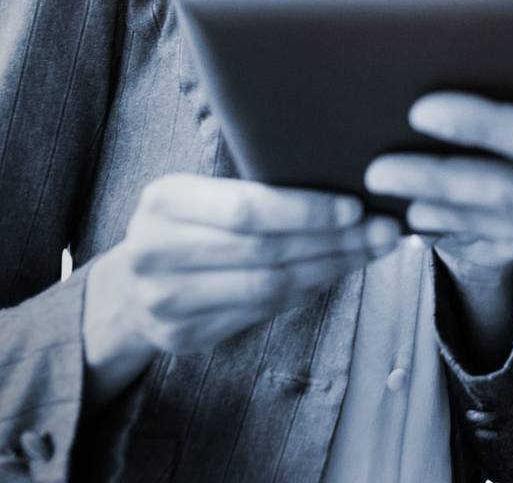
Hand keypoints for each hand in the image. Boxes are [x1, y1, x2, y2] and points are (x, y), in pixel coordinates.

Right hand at [83, 174, 395, 403]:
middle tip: (385, 230)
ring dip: (331, 269)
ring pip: (268, 288)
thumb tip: (342, 176)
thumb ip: (250, 188)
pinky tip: (337, 272)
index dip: (305, 210)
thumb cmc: (186, 223)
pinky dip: (307, 291)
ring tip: (373, 250)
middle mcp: (156, 253)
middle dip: (334, 241)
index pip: (247, 209)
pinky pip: (261, 313)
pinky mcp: (182, 338)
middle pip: (265, 251)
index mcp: (165, 202)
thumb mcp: (199, 192)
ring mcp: (165, 303)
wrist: (124, 290)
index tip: (356, 206)